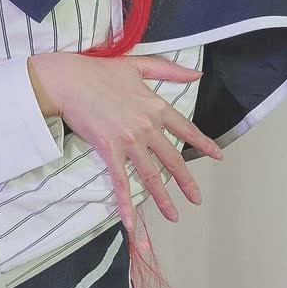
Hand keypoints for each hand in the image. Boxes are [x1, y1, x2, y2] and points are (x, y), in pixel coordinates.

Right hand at [29, 51, 222, 231]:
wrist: (69, 81)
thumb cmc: (99, 71)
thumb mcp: (138, 65)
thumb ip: (169, 70)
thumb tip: (198, 74)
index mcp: (156, 107)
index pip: (186, 129)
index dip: (203, 144)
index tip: (217, 157)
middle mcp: (148, 127)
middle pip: (172, 160)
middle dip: (186, 182)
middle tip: (196, 199)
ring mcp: (129, 141)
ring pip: (151, 176)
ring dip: (163, 199)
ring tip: (173, 215)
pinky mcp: (109, 150)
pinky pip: (120, 182)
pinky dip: (126, 203)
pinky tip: (131, 222)